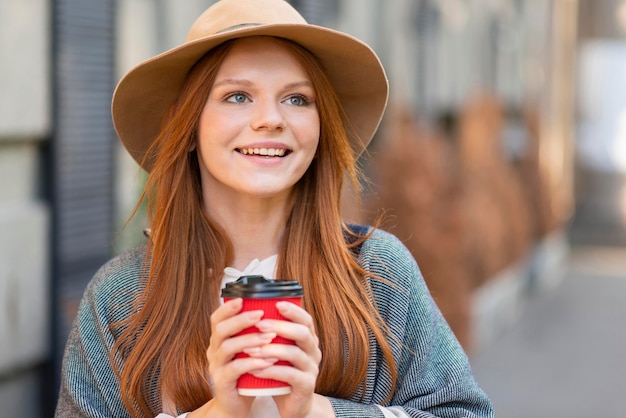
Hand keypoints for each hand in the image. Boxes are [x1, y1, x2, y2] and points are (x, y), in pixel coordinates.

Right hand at [193, 298, 278, 417]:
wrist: (237, 403)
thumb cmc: (246, 372)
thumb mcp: (248, 349)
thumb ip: (253, 332)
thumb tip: (273, 308)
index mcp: (219, 340)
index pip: (217, 319)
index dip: (227, 308)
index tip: (242, 299)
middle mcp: (214, 351)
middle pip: (220, 330)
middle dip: (241, 320)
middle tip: (260, 314)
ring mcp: (216, 366)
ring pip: (227, 347)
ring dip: (250, 339)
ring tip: (270, 336)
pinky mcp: (222, 382)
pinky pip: (235, 369)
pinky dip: (252, 362)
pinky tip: (268, 359)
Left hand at [245, 301, 333, 417]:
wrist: (293, 404)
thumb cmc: (282, 373)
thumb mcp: (280, 351)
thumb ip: (273, 335)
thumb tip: (250, 312)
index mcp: (309, 340)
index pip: (306, 320)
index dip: (293, 311)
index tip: (277, 303)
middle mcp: (314, 352)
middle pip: (302, 333)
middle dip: (280, 327)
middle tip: (259, 324)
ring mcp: (312, 369)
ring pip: (295, 354)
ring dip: (271, 349)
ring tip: (251, 349)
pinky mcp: (306, 386)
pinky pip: (289, 375)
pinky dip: (270, 371)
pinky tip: (255, 370)